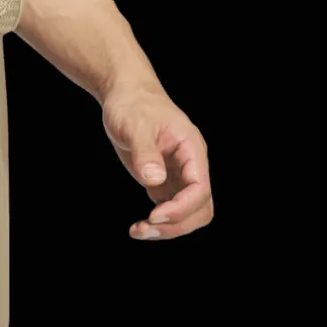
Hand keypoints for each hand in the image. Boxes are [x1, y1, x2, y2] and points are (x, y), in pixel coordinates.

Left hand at [100, 82, 213, 240]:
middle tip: (145, 228)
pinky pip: (172, 210)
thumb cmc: (133, 104)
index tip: (154, 215)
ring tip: (139, 231)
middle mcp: (191, 165)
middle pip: (201, 208)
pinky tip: (139, 226)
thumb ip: (145, 152)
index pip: (200, 189)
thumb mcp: (135, 124)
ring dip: (169, 228)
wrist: (125, 95)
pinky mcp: (165, 182)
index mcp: (191, 149)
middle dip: (177, 224)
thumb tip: (155, 181)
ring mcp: (179, 175)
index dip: (181, 208)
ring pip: (189, 214)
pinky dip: (159, 223)